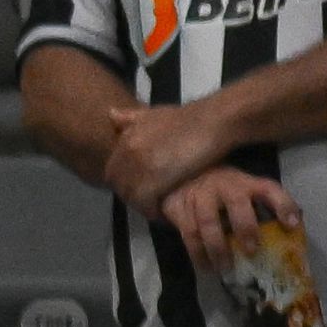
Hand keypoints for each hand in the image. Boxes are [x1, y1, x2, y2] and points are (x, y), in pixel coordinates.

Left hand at [102, 98, 240, 211]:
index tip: (140, 188)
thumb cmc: (192, 118)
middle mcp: (127, 150)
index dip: (125, 182)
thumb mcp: (157, 113)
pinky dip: (152, 210)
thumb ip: (133, 119)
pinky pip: (144, 203)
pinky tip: (164, 212)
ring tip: (157, 208)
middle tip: (149, 201)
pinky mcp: (153, 180)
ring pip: (130, 195)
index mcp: (126, 137)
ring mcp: (139, 165)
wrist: (216, 120)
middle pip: (118, 185)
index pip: (112, 170)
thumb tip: (111, 114)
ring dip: (142, 204)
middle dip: (131, 195)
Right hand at [158, 164, 298, 272]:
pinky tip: (205, 268)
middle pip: (236, 203)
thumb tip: (294, 227)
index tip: (292, 225)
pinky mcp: (178, 207)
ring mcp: (199, 195)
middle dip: (245, 228)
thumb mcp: (244, 191)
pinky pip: (187, 233)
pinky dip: (196, 253)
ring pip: (207, 222)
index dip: (282, 205)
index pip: (269, 189)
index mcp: (246, 182)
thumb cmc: (222, 190)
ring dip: (217, 248)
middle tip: (251, 251)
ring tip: (225, 269)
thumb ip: (266, 206)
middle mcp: (224, 185)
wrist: (180, 176)